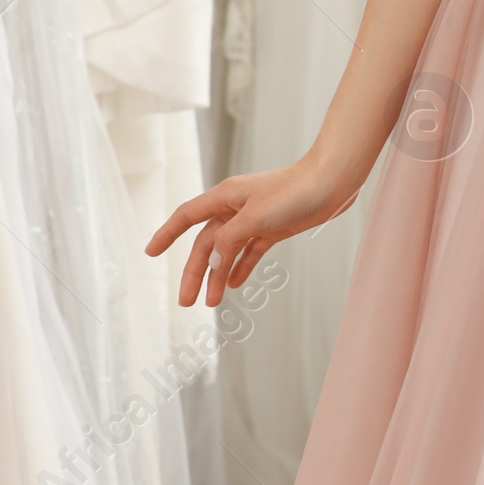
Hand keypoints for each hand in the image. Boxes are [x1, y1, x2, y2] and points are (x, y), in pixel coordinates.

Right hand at [144, 156, 357, 308]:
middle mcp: (236, 208)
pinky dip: (241, 267)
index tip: (149, 252)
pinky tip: (234, 284)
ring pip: (228, 250)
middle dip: (195, 271)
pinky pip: (250, 251)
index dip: (167, 233)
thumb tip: (213, 262)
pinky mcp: (274, 228)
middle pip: (207, 242)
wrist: (333, 182)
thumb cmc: (295, 191)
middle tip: (186, 301)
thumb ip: (230, 240)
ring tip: (212, 302)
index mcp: (225, 197)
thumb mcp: (256, 216)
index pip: (187, 216)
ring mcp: (255, 219)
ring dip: (218, 275)